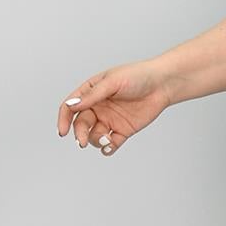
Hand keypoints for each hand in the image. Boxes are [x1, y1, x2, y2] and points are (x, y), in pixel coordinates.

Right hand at [56, 60, 170, 156]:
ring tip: (107, 140)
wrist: (162, 84)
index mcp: (91, 92)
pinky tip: (110, 146)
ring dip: (96, 141)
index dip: (64, 119)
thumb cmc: (137, 76)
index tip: (62, 131)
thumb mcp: (112, 82)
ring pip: (94, 136)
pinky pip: (111, 144)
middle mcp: (98, 107)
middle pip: (81, 125)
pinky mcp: (123, 130)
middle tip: (82, 142)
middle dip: (80, 134)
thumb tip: (71, 106)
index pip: (71, 107)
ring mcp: (110, 120)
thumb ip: (92, 96)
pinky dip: (108, 149)